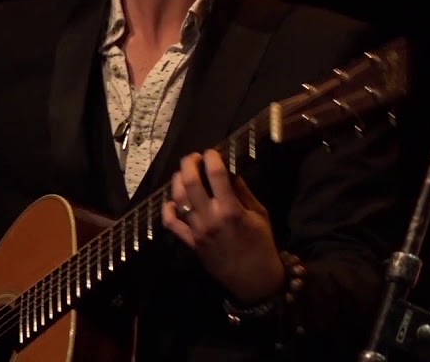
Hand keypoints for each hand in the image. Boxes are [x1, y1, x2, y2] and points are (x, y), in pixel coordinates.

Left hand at [161, 150, 284, 303]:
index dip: (212, 158)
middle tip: (194, 157)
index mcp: (231, 209)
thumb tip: (229, 173)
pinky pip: (172, 225)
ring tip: (183, 173)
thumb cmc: (261, 244)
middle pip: (191, 183)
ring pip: (178, 200)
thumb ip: (243, 192)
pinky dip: (168, 210)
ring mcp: (197, 231)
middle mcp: (210, 218)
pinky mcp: (190, 242)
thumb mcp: (260, 214)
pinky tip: (172, 201)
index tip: (213, 151)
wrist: (253, 278)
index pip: (216, 175)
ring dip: (178, 182)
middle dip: (189, 164)